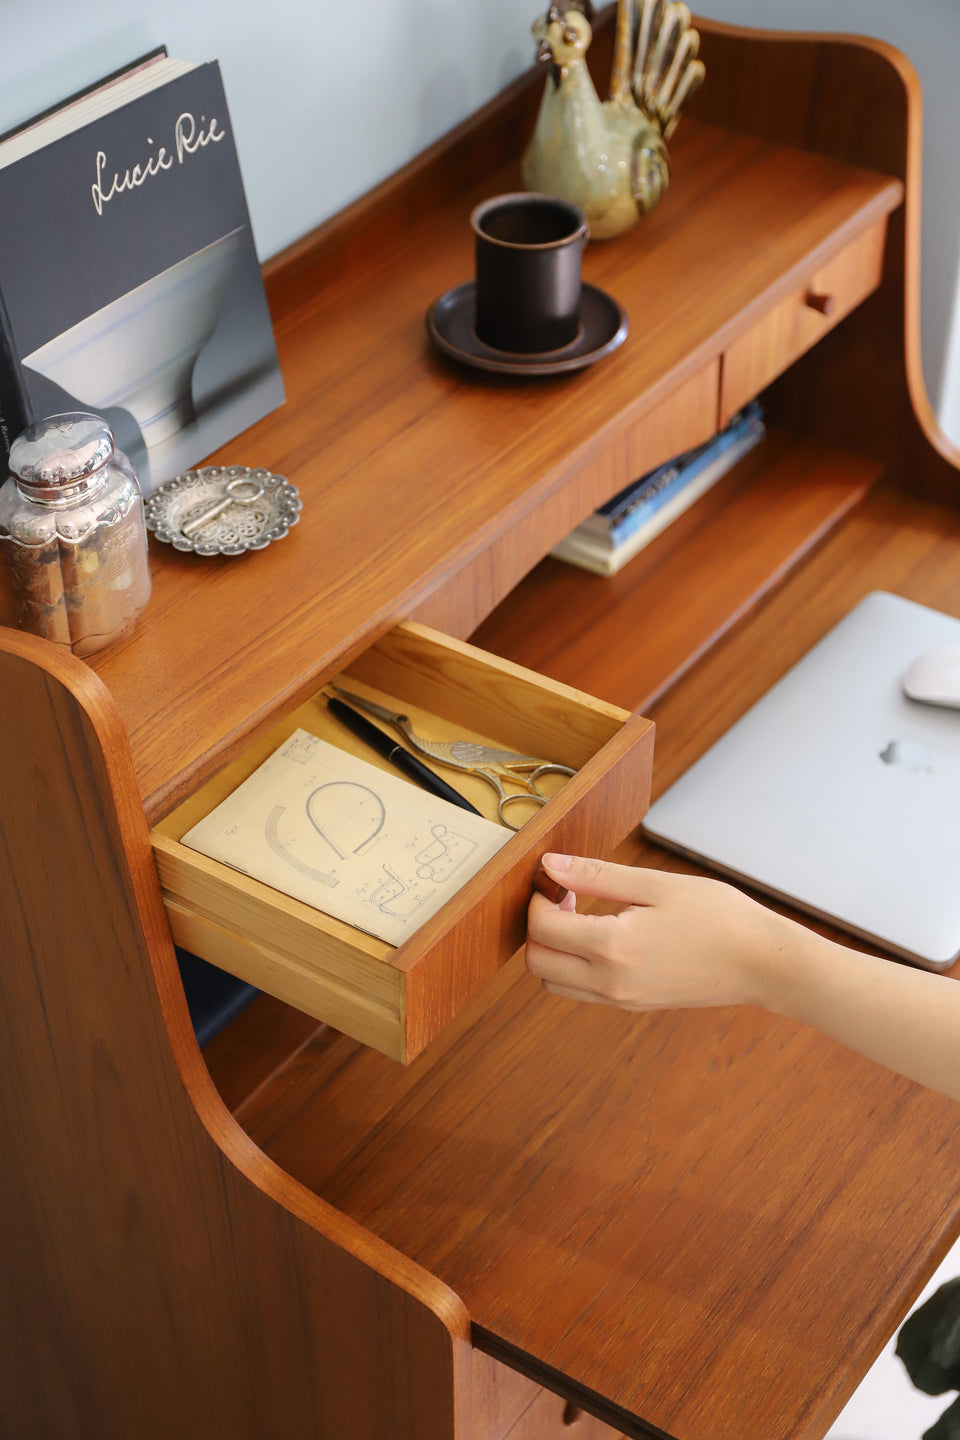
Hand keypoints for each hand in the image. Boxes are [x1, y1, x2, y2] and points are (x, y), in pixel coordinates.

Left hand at [526, 853, 787, 1010]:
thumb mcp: (656, 885)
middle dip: (539, 927)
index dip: (539, 899)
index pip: (542, 929)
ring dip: (553, 950)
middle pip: (538, 962)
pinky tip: (602, 936)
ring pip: (555, 983)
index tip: (558, 878)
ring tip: (583, 916)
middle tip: (565, 896)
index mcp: (613, 948)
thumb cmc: (718, 917)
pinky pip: (582, 992)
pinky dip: (573, 966)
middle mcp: (610, 982)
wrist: (762, 963)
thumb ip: (596, 876)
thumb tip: (550, 865)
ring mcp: (621, 999)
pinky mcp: (633, 1005)